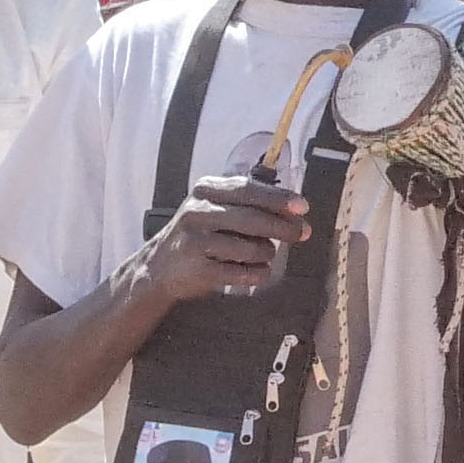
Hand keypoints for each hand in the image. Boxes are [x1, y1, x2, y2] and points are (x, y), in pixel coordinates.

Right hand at [137, 173, 307, 304]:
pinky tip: (256, 270)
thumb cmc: (201, 233)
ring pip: (250, 248)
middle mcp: (197, 212)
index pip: (248, 189)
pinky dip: (257, 273)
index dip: (278, 198)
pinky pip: (243, 273)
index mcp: (205, 190)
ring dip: (267, 252)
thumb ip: (251, 204)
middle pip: (252, 219)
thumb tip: (296, 211)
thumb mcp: (217, 207)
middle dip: (283, 227)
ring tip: (265, 253)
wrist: (160, 266)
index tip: (304, 206)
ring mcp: (195, 241)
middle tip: (303, 233)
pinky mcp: (198, 270)